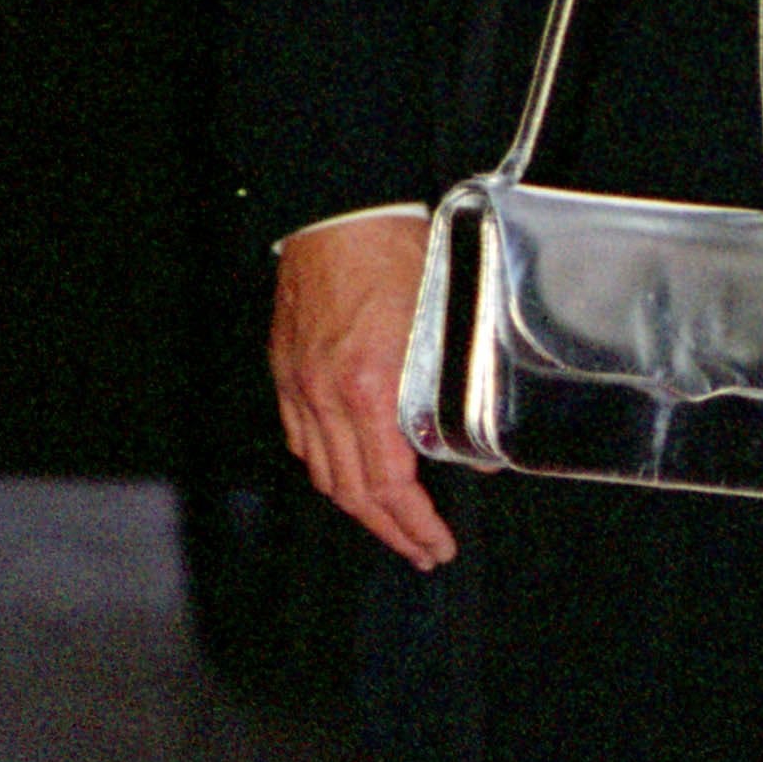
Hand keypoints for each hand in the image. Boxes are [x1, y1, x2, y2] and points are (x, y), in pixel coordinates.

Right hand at [270, 215, 452, 571]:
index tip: (437, 544)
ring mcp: (299, 385)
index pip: (390, 484)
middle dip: (390, 531)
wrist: (338, 211)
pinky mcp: (286, 370)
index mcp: (369, 387)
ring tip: (390, 524)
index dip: (415, 524)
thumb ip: (456, 390)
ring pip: (323, 472)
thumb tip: (476, 447)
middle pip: (352, 492)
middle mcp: (326, 396)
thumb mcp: (442, 321)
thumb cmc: (393, 254)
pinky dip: (327, 467)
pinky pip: (301, 439)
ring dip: (358, 507)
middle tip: (421, 550)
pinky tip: (348, 473)